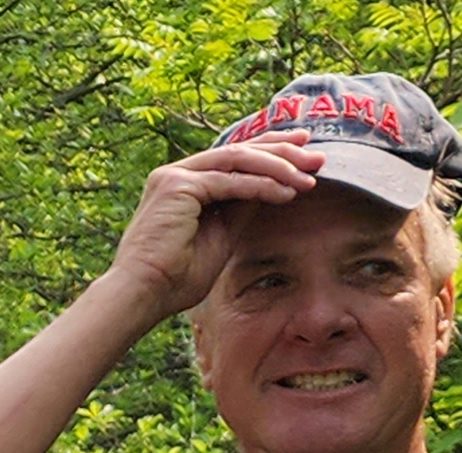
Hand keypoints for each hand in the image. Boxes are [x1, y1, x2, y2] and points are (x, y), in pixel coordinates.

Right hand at [100, 134, 325, 325]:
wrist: (144, 294)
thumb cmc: (176, 277)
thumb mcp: (222, 235)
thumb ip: (241, 208)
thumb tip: (275, 187)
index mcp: (184, 184)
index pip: (234, 158)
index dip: (271, 150)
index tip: (304, 150)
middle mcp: (176, 174)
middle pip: (239, 151)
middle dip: (282, 151)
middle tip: (317, 157)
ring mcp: (174, 176)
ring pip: (237, 159)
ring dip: (278, 166)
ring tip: (308, 177)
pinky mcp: (176, 186)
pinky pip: (229, 180)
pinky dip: (261, 185)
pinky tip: (287, 192)